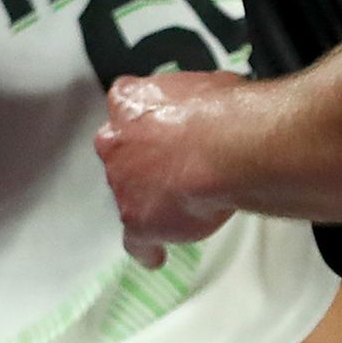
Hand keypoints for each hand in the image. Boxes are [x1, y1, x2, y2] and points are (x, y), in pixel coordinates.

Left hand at [98, 72, 242, 266]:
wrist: (225, 148)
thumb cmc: (222, 113)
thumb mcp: (206, 87)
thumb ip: (191, 101)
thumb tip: (208, 105)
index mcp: (129, 103)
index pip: (124, 108)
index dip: (142, 122)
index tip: (156, 128)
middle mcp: (116, 142)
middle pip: (119, 153)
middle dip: (139, 161)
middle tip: (170, 168)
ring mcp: (122, 184)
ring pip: (126, 195)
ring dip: (146, 199)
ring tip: (175, 207)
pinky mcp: (136, 220)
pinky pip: (136, 241)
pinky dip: (147, 248)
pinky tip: (156, 255)